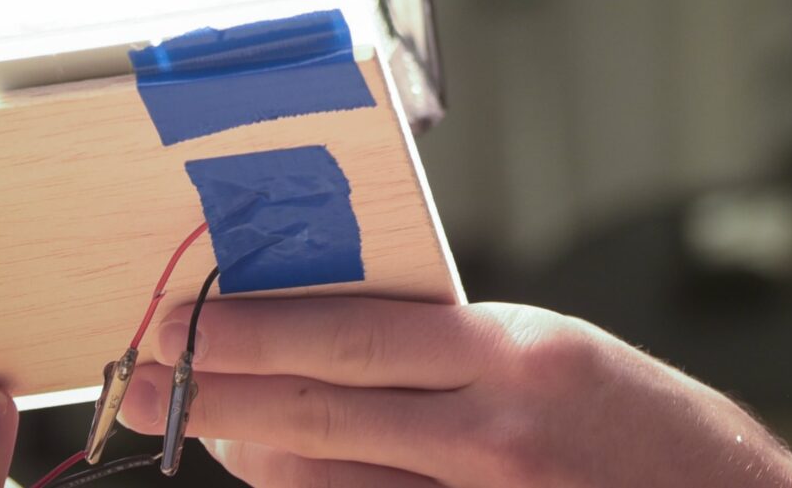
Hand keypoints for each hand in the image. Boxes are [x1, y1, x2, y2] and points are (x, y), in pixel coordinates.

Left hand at [116, 297, 791, 487]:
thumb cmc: (651, 438)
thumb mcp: (558, 365)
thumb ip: (454, 358)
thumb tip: (331, 354)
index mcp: (519, 358)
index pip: (352, 333)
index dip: (253, 330)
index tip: (183, 320)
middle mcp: (499, 433)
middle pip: (320, 410)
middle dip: (216, 392)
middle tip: (141, 378)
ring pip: (328, 482)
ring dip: (256, 452)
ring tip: (203, 420)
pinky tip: (285, 467)